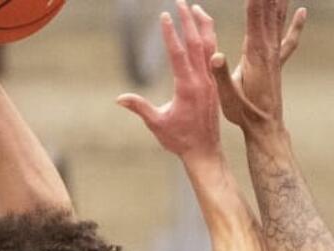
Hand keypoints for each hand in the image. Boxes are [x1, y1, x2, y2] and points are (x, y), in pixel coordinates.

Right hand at [118, 1, 223, 161]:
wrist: (205, 152)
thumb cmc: (180, 140)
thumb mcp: (157, 124)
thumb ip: (140, 108)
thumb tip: (119, 98)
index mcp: (188, 88)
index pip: (178, 54)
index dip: (170, 34)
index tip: (164, 15)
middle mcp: (202, 81)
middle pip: (197, 44)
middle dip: (188, 21)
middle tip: (179, 1)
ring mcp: (211, 82)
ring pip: (210, 47)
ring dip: (203, 26)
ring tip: (195, 8)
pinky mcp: (214, 85)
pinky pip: (214, 57)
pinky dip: (210, 40)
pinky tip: (204, 31)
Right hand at [209, 0, 307, 131]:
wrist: (266, 129)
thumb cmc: (245, 115)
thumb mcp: (228, 97)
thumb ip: (222, 76)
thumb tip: (216, 56)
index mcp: (256, 54)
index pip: (255, 16)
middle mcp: (268, 50)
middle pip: (268, 11)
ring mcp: (275, 55)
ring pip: (278, 19)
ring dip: (279, 0)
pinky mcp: (277, 62)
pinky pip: (288, 38)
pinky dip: (295, 23)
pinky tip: (301, 10)